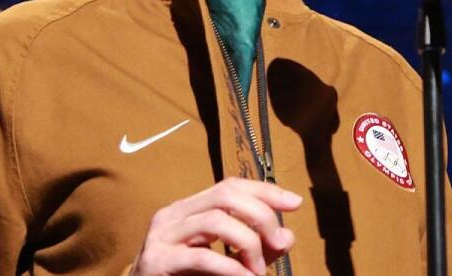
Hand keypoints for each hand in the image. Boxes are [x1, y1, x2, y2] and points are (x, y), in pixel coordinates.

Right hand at [130, 177, 303, 274]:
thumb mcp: (228, 260)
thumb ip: (256, 248)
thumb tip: (287, 236)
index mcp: (189, 208)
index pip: (231, 185)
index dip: (265, 190)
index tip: (295, 203)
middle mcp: (173, 215)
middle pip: (226, 196)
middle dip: (261, 217)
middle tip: (277, 245)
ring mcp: (161, 236)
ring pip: (215, 220)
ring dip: (247, 244)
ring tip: (258, 270)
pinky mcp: (157, 262)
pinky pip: (200, 257)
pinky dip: (230, 267)